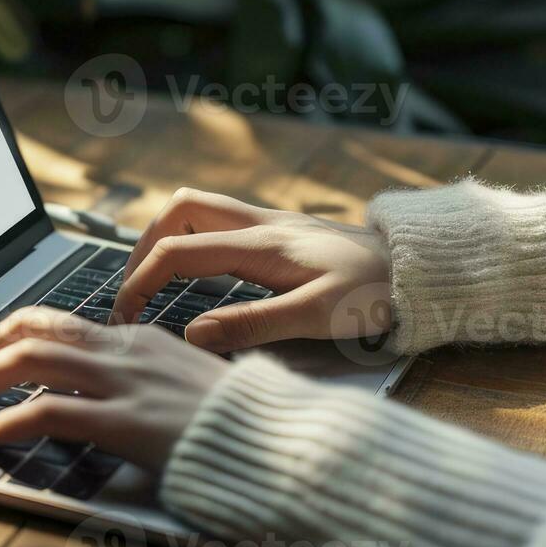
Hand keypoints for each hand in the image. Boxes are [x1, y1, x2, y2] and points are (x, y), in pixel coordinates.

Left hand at [0, 307, 228, 470]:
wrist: (276, 442)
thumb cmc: (237, 422)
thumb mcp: (187, 384)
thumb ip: (145, 379)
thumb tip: (103, 391)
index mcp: (140, 338)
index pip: (59, 321)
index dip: (11, 333)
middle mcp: (126, 351)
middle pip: (34, 330)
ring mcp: (124, 383)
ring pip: (30, 360)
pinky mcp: (125, 422)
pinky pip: (49, 413)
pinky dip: (10, 421)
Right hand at [110, 188, 394, 352]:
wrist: (421, 268)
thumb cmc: (376, 293)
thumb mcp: (318, 316)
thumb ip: (253, 325)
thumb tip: (192, 335)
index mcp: (260, 244)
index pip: (176, 251)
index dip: (138, 283)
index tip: (123, 320)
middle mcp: (260, 224)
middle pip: (179, 210)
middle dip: (144, 247)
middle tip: (134, 293)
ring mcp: (271, 224)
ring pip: (199, 210)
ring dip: (168, 239)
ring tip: (156, 282)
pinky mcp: (282, 234)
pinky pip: (222, 224)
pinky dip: (196, 242)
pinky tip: (201, 277)